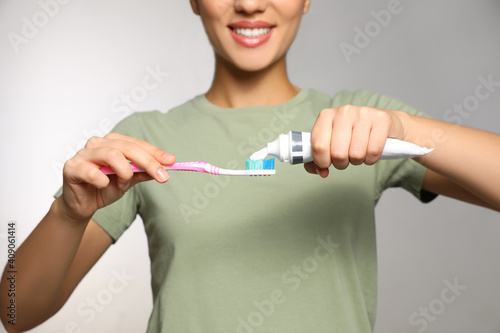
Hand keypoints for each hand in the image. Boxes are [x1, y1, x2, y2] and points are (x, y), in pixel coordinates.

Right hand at [58, 132, 175, 221]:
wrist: (82, 205)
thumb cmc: (103, 188)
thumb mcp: (128, 181)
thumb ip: (143, 172)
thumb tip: (165, 168)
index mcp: (112, 142)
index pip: (137, 144)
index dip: (155, 152)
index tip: (172, 162)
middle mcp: (98, 143)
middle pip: (127, 148)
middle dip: (148, 162)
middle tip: (162, 176)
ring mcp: (83, 154)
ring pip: (112, 155)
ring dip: (124, 172)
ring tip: (124, 184)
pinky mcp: (72, 167)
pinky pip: (92, 172)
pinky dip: (103, 181)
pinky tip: (103, 185)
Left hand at [304, 105, 406, 176]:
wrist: (381, 123)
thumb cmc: (352, 135)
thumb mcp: (331, 143)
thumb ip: (318, 160)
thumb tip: (321, 172)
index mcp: (326, 116)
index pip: (318, 145)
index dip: (322, 161)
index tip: (327, 163)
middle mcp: (343, 112)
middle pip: (337, 153)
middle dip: (341, 163)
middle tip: (346, 157)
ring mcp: (363, 113)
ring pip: (356, 154)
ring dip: (357, 161)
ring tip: (359, 152)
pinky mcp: (382, 119)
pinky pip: (373, 152)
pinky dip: (371, 159)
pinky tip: (370, 151)